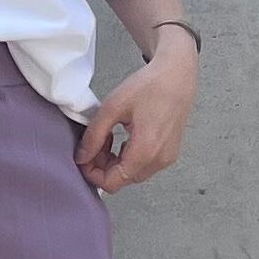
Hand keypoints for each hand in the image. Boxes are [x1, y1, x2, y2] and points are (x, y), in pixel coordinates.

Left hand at [74, 31, 198, 192]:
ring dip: (114, 162)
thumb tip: (82, 158)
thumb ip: (93, 137)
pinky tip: (123, 138)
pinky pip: (143, 165)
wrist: (177, 75)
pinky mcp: (170, 153)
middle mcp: (159, 161)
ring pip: (132, 174)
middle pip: (121, 180)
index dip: (92, 173)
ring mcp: (167, 158)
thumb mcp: (112, 108)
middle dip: (102, 166)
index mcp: (145, 152)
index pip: (111, 183)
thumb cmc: (148, 87)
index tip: (84, 156)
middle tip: (95, 142)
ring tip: (108, 137)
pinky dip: (128, 157)